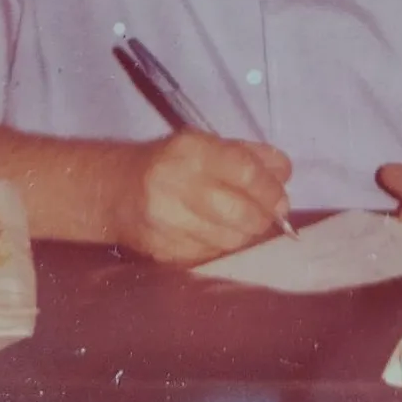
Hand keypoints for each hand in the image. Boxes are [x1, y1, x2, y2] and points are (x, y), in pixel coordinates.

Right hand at [113, 131, 291, 263]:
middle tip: (268, 215)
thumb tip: (284, 171)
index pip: (245, 172)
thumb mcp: (207, 144)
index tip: (281, 199)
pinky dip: (222, 248)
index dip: (269, 189)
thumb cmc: (171, 162)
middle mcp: (177, 186)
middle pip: (240, 213)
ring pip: (229, 241)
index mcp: (192, 152)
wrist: (117, 190)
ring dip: (244, 235)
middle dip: (263, 217)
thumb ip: (249, 154)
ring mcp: (167, 223)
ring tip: (242, 224)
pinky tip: (217, 234)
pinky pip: (210, 257)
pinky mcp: (163, 252)